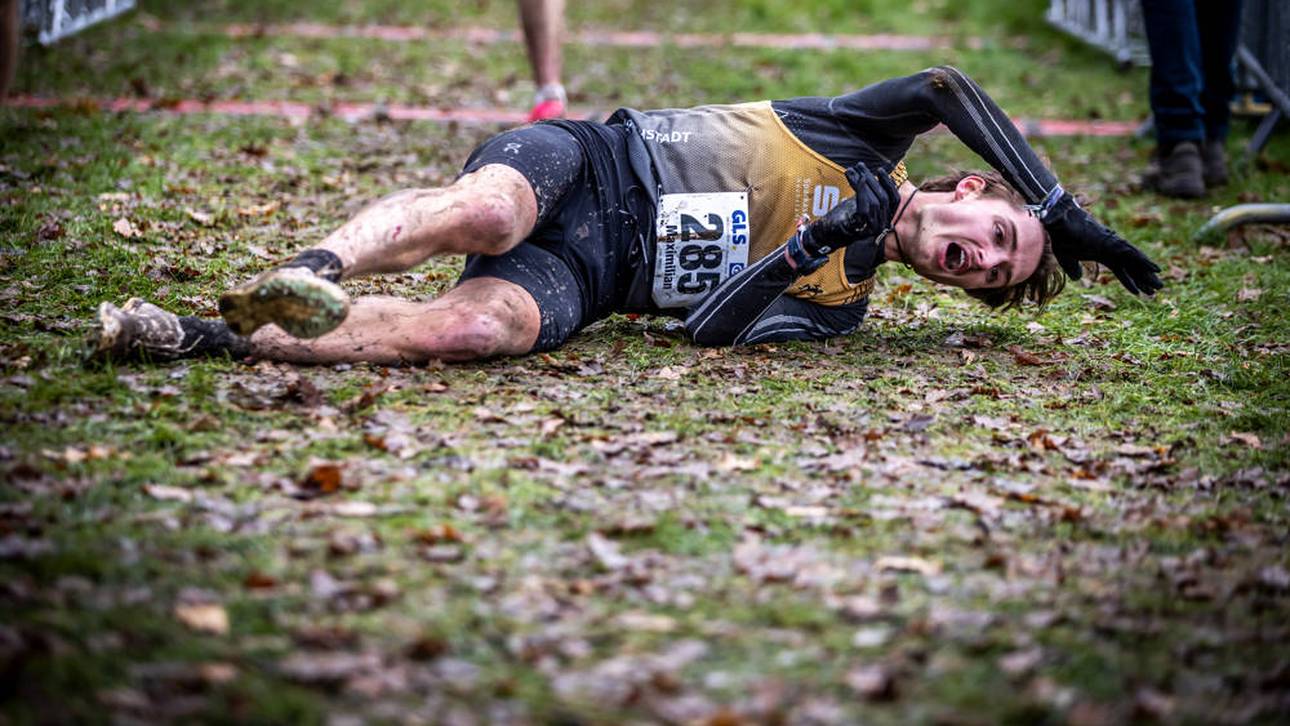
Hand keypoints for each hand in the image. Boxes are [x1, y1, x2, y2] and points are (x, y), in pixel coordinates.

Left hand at [801, 161, 900, 256]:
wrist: (824, 232)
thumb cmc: (842, 216)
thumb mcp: (860, 201)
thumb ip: (870, 192)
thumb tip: (875, 173)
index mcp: (884, 219)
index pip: (894, 200)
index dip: (889, 184)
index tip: (880, 170)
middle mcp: (881, 226)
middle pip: (884, 199)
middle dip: (872, 179)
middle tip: (860, 166)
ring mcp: (871, 230)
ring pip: (875, 202)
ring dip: (864, 182)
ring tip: (852, 171)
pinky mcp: (860, 230)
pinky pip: (865, 208)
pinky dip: (861, 191)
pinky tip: (855, 180)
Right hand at [1044, 193, 1162, 294]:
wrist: (1060, 223)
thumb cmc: (1062, 239)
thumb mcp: (1066, 259)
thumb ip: (1073, 268)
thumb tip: (1077, 278)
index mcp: (1103, 254)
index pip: (1121, 270)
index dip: (1129, 281)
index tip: (1139, 293)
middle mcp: (1112, 249)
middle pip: (1131, 266)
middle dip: (1143, 279)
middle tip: (1156, 291)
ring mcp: (1114, 245)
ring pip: (1135, 261)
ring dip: (1148, 273)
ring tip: (1160, 284)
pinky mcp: (1113, 243)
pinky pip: (1132, 254)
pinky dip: (1145, 261)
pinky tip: (1156, 269)